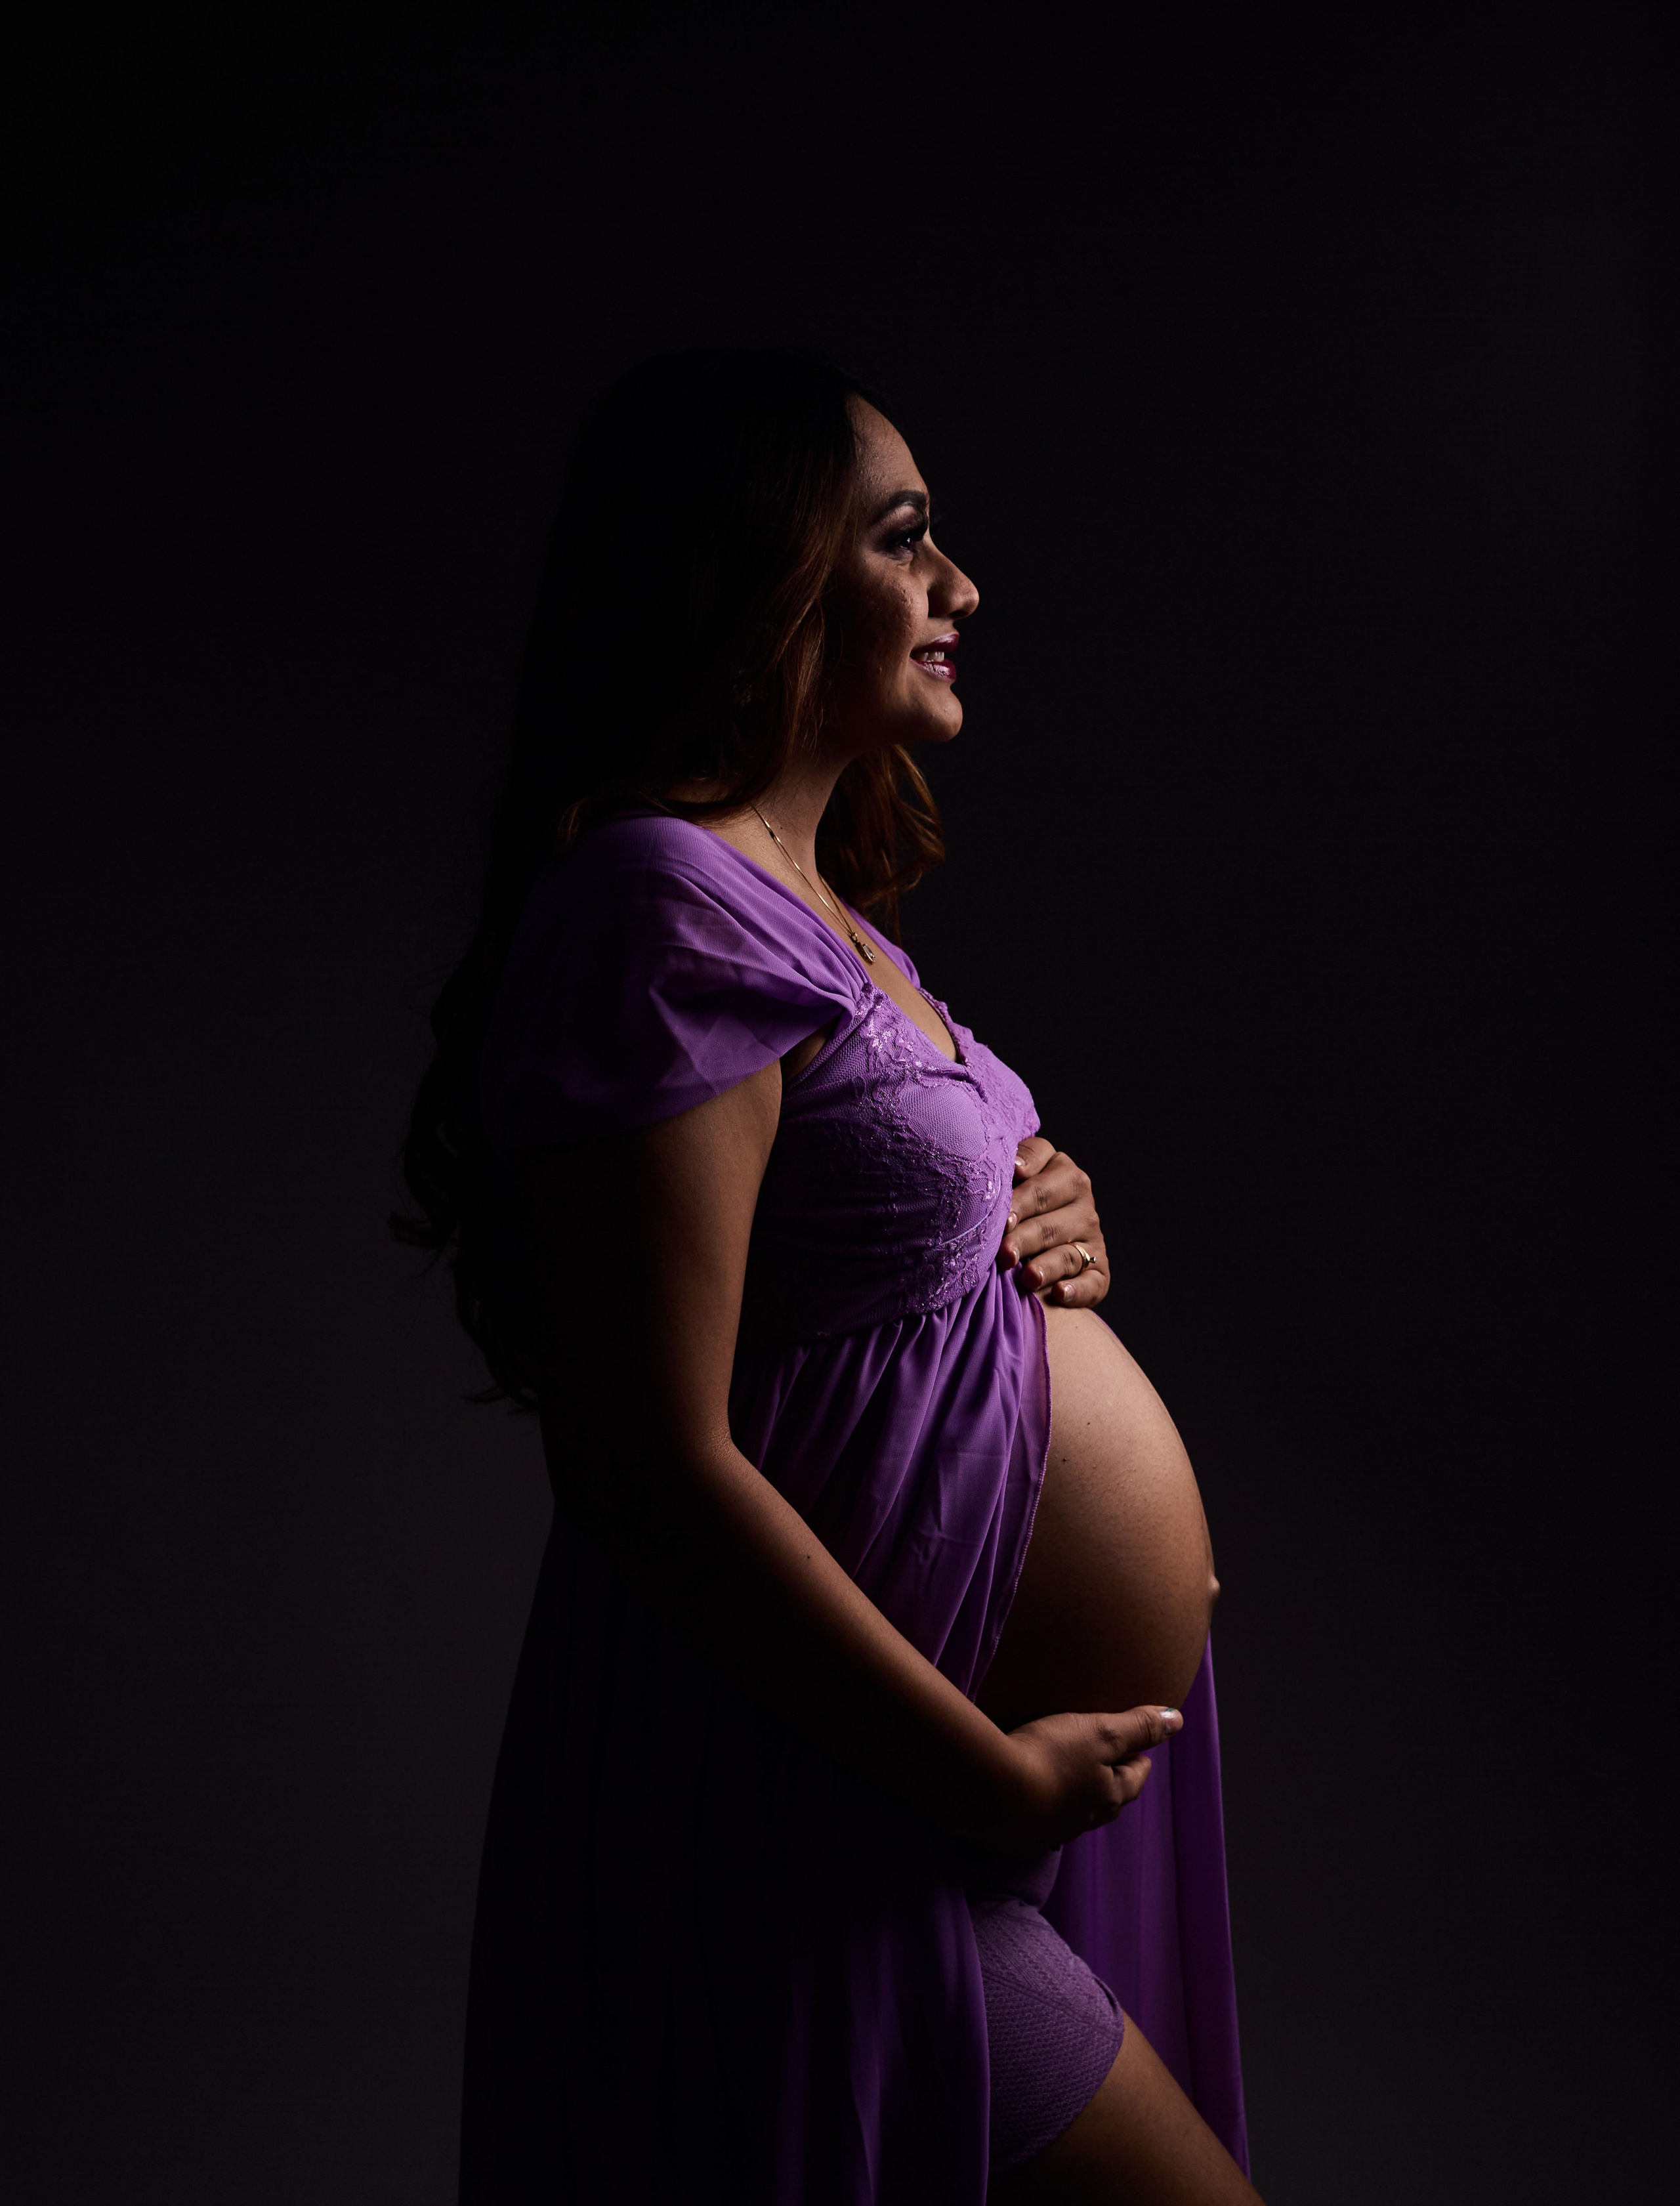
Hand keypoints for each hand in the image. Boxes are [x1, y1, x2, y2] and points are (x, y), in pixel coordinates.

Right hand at [961, 1704, 1181, 1853]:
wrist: (990, 1790)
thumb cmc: (1050, 1755)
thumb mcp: (1099, 1731)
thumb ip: (1137, 1726)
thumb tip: (1177, 1719)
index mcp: (1108, 1796)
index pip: (1134, 1779)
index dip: (1140, 1761)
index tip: (1142, 1752)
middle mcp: (1083, 1821)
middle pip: (1107, 1801)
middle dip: (1112, 1783)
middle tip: (1112, 1766)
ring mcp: (1049, 1831)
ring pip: (1074, 1814)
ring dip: (1076, 1799)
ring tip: (1070, 1782)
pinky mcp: (1017, 1835)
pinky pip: (1039, 1822)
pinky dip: (1043, 1809)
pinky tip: (1032, 1801)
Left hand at [998, 1137, 1108, 1306]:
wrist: (1028, 1250)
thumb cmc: (1010, 1211)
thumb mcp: (1008, 1183)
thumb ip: (1006, 1172)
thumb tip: (1011, 1168)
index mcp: (1060, 1170)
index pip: (1044, 1163)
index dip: (1022, 1182)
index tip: (1005, 1196)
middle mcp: (1080, 1199)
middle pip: (1049, 1214)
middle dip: (1024, 1232)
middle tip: (1002, 1250)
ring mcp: (1091, 1235)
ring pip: (1066, 1252)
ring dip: (1047, 1266)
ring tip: (1027, 1278)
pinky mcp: (1098, 1270)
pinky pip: (1092, 1282)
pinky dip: (1077, 1289)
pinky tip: (1059, 1293)